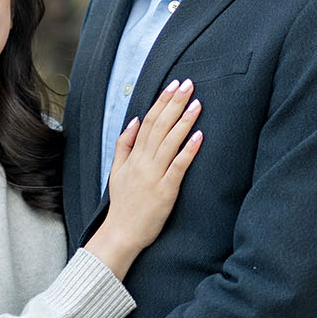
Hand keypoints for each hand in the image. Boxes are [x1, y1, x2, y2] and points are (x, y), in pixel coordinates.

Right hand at [85, 78, 202, 278]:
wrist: (121, 233)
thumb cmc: (122, 203)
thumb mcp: (116, 170)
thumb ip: (124, 144)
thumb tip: (135, 120)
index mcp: (134, 156)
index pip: (149, 121)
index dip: (162, 101)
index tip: (174, 85)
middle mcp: (144, 162)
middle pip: (160, 126)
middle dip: (175, 103)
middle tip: (189, 84)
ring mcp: (155, 175)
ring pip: (170, 142)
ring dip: (184, 121)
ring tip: (197, 104)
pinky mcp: (166, 190)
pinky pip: (178, 166)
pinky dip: (188, 150)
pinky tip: (199, 136)